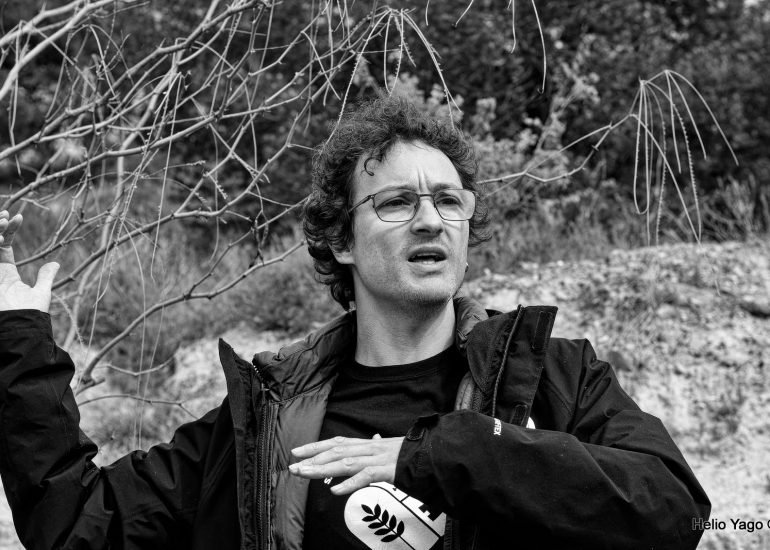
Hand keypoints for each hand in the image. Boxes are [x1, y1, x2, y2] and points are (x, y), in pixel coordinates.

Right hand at [0, 211, 58, 312]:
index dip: (9, 230)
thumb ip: (45, 277)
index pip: (4, 244)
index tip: (18, 217)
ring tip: (4, 220)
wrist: (20, 327)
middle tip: (8, 216)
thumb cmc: (31, 314)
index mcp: (6, 272)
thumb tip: (55, 264)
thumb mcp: (40, 292)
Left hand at [289, 434, 403, 494]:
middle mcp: (370, 447)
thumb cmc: (412, 454)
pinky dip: (349, 483)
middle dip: (312, 458)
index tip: (297, 451)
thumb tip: (374, 438)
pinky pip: (365, 476)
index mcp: (368, 443)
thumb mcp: (390, 448)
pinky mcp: (387, 469)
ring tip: (305, 474)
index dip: (316, 446)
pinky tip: (335, 491)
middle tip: (293, 466)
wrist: (434, 453)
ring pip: (345, 462)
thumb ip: (378, 446)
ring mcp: (378, 457)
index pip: (337, 442)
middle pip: (336, 450)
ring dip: (322, 469)